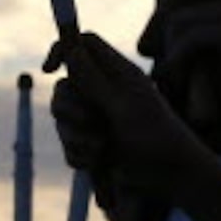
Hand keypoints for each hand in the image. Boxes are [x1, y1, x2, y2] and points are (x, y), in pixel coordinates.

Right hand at [53, 33, 214, 202]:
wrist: (170, 175)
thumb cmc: (155, 136)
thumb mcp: (122, 106)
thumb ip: (94, 80)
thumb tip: (72, 49)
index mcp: (116, 73)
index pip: (82, 45)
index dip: (62, 50)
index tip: (49, 70)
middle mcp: (103, 91)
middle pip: (64, 86)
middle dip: (69, 108)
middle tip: (90, 121)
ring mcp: (97, 118)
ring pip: (63, 119)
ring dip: (76, 136)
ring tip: (101, 149)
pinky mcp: (93, 143)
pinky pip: (69, 144)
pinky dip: (79, 154)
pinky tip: (97, 162)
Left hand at [148, 0, 220, 142]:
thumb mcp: (218, 78)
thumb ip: (194, 60)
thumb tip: (150, 54)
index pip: (186, 17)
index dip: (170, 45)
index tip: (165, 76)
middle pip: (178, 17)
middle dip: (165, 49)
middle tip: (165, 82)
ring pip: (179, 23)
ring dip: (169, 55)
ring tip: (173, 85)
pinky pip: (190, 38)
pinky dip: (176, 61)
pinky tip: (179, 83)